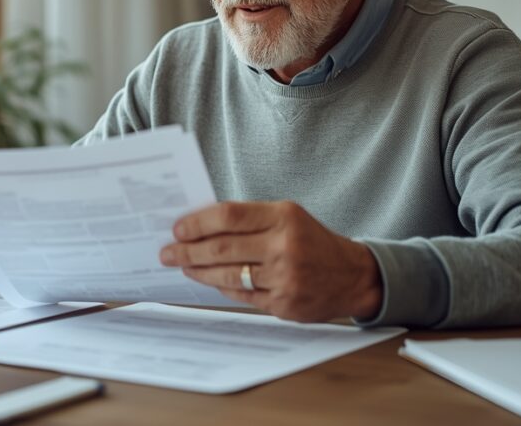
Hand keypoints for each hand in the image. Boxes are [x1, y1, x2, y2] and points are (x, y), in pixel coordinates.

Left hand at [159, 201, 381, 321]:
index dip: (198, 223)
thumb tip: (200, 225)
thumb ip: (250, 219)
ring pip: (228, 275)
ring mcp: (284, 277)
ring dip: (199, 271)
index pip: (229, 216)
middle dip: (188, 251)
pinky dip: (221, 288)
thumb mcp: (288, 217)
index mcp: (284, 217)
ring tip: (182, 266)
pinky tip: (208, 280)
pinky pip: (241, 296)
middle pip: (222, 248)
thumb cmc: (312, 241)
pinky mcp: (284, 304)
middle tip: (167, 252)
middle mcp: (284, 246)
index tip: (177, 228)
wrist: (353, 276)